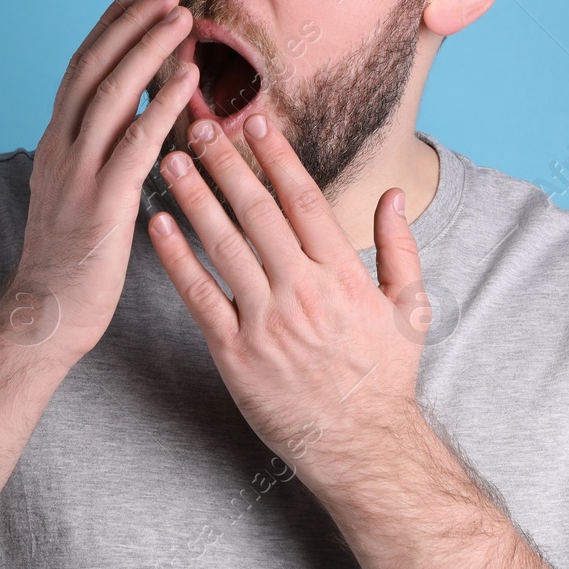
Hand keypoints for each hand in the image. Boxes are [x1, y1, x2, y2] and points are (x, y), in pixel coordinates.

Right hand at [2, 0, 195, 361]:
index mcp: (55, 143)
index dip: (109, 27)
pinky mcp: (100, 202)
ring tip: (180, 17)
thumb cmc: (70, 260)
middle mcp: (61, 148)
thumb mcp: (74, 193)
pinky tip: (186, 79)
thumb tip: (124, 122)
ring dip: (147, 49)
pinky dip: (160, 104)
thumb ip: (94, 154)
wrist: (44, 315)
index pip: (81, 68)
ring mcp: (77, 173)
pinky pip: (134, 142)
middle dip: (129, 22)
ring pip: (111, 93)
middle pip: (93, 67)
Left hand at [148, 111, 428, 491]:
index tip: (253, 121)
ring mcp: (266, 322)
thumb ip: (400, 248)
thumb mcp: (411, 309)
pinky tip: (157, 226)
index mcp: (342, 274)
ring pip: (222, 245)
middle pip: (256, 211)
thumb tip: (392, 195)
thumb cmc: (385, 378)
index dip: (276, 155)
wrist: (361, 447)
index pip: (303, 198)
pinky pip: (199, 296)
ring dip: (193, 197)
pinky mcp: (235, 353)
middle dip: (225, 163)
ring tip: (170, 161)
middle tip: (197, 127)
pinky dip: (175, 259)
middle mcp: (302, 290)